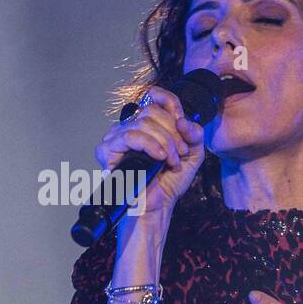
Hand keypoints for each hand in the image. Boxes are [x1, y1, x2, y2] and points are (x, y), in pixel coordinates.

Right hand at [93, 85, 205, 219]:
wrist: (158, 204)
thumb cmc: (170, 180)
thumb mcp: (192, 153)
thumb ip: (194, 133)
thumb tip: (183, 120)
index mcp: (146, 124)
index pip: (154, 98)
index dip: (168, 100)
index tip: (181, 119)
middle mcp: (129, 127)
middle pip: (151, 111)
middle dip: (172, 132)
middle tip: (180, 152)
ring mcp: (116, 138)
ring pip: (143, 123)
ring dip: (164, 141)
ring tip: (170, 160)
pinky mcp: (108, 151)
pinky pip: (130, 136)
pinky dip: (149, 145)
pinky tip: (159, 157)